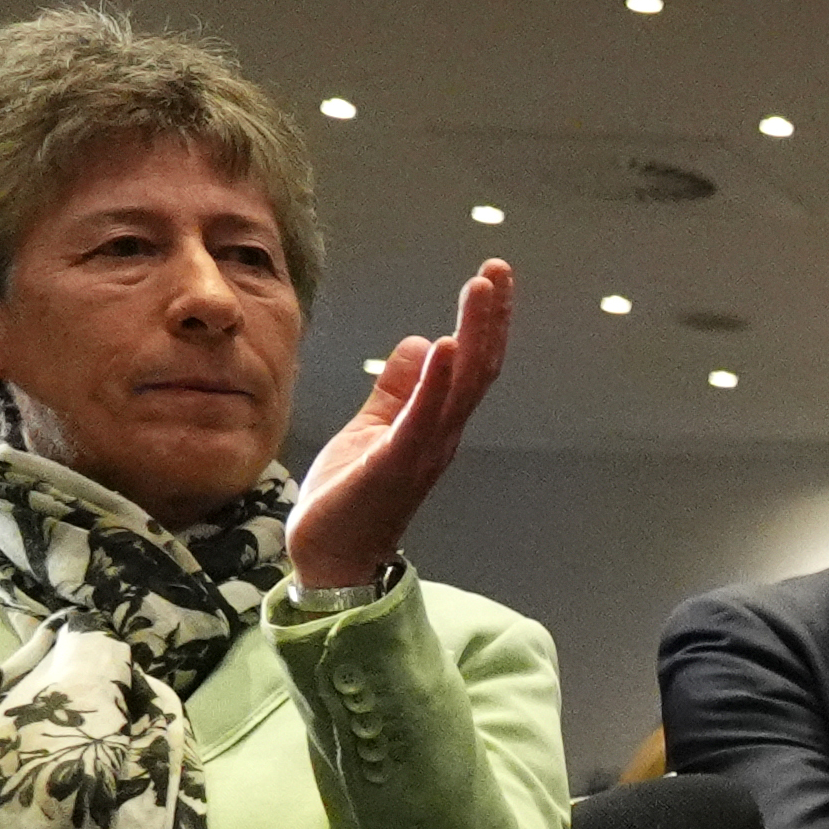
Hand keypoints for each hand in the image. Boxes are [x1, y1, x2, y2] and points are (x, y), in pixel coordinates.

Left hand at [285, 258, 511, 593]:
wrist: (331, 556)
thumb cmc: (350, 499)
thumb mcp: (370, 430)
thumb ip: (395, 391)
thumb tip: (418, 343)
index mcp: (435, 424)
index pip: (469, 365)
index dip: (483, 322)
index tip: (490, 279)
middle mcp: (441, 434)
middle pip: (478, 368)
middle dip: (490, 318)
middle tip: (498, 272)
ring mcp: (424, 449)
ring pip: (462, 386)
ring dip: (474, 335)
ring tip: (481, 292)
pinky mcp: (396, 463)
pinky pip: (423, 418)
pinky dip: (436, 382)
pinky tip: (443, 346)